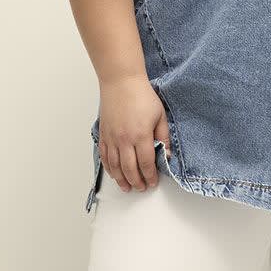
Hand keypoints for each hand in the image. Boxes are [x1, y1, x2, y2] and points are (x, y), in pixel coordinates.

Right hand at [97, 74, 172, 191]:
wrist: (121, 82)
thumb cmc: (141, 96)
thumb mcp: (160, 116)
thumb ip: (164, 137)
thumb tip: (166, 155)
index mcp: (141, 135)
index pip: (146, 163)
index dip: (150, 176)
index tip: (153, 182)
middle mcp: (124, 140)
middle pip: (129, 169)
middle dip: (136, 182)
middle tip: (141, 188)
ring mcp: (112, 138)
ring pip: (115, 166)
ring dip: (121, 179)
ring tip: (127, 187)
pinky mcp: (103, 134)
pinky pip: (104, 156)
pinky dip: (109, 168)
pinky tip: (114, 174)